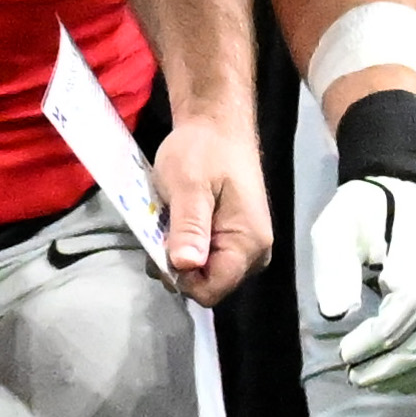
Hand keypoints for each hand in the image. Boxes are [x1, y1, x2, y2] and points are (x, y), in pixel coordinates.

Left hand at [151, 111, 269, 304]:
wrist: (216, 126)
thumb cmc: (202, 150)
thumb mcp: (188, 185)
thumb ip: (189, 226)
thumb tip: (186, 265)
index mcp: (249, 243)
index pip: (211, 290)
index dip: (180, 278)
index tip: (161, 250)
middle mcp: (254, 253)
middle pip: (208, 285)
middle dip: (177, 268)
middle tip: (160, 232)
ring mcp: (246, 247)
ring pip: (204, 274)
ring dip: (178, 257)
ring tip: (167, 224)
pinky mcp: (234, 239)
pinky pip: (205, 259)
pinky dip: (185, 247)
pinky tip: (175, 224)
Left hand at [303, 81, 415, 386]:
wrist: (407, 191)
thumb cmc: (365, 212)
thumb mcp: (337, 226)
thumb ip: (334, 265)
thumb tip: (335, 312)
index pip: (412, 301)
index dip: (379, 336)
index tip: (345, 351)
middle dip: (395, 362)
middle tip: (357, 376)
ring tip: (379, 383)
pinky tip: (413, 380)